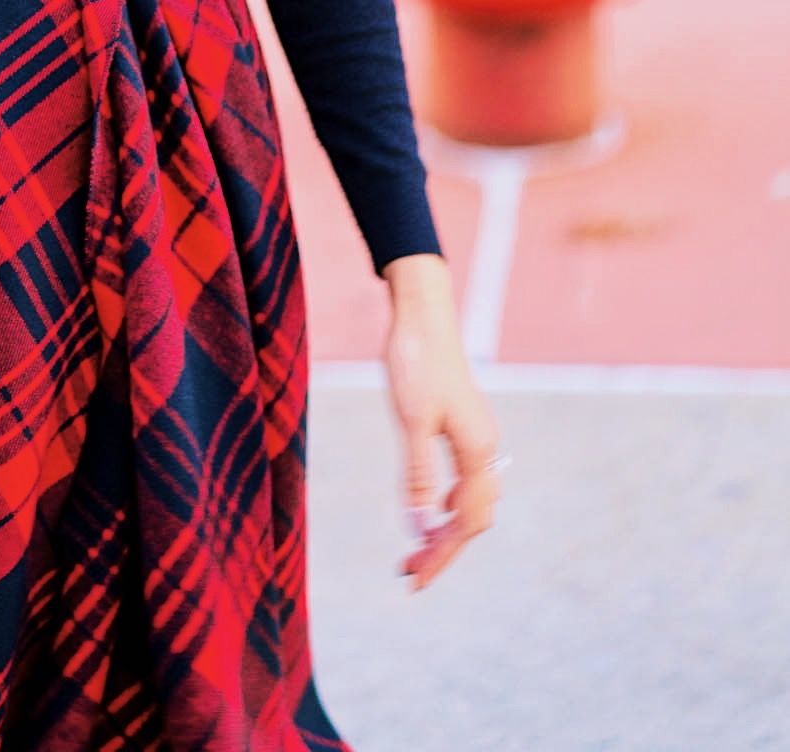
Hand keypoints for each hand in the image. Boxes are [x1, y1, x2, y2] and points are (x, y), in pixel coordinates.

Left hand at [378, 252, 503, 590]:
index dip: (440, 557)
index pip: (464, 524)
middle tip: (408, 573)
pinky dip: (449, 505)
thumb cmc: (415, 362)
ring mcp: (477, 437)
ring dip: (445, 530)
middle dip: (443, 551)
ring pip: (471, 501)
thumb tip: (418, 529)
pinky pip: (466, 481)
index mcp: (477, 453)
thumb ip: (416, 474)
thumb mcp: (411, 420)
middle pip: (472, 519)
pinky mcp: (464, 426)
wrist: (423, 314)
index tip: (413, 581)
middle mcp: (485, 449)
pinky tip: (430, 509)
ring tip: (416, 549)